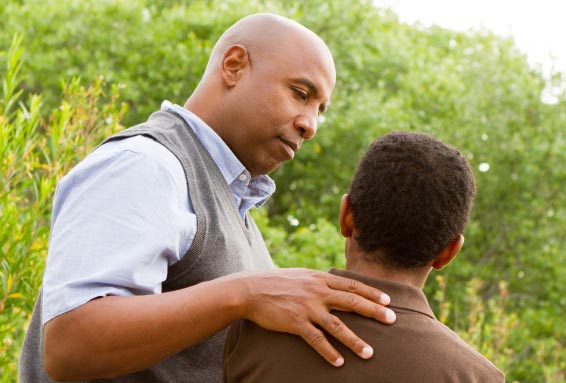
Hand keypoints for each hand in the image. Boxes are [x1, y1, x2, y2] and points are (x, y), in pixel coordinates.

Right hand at [236, 268, 395, 366]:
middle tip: (392, 320)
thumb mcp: (302, 276)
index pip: (351, 285)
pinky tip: (339, 362)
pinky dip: (329, 352)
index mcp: (320, 278)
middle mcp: (317, 291)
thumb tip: (335, 285)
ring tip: (369, 353)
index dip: (371, 293)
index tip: (388, 301)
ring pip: (337, 326)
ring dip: (355, 340)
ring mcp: (307, 307)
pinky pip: (316, 340)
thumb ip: (319, 281)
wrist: (251, 289)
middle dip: (374, 311)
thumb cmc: (277, 282)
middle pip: (352, 302)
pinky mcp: (296, 322)